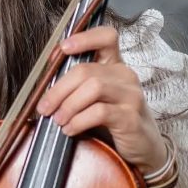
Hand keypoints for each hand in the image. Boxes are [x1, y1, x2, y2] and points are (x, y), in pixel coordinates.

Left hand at [37, 25, 166, 174]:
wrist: (142, 150)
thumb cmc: (113, 123)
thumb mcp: (93, 100)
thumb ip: (76, 88)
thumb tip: (44, 84)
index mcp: (115, 66)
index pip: (106, 37)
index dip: (84, 38)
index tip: (63, 48)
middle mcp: (125, 76)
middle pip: (85, 70)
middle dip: (58, 89)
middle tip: (45, 108)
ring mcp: (131, 95)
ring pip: (93, 88)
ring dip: (68, 105)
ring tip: (58, 120)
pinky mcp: (131, 117)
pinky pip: (99, 112)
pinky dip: (78, 121)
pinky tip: (70, 130)